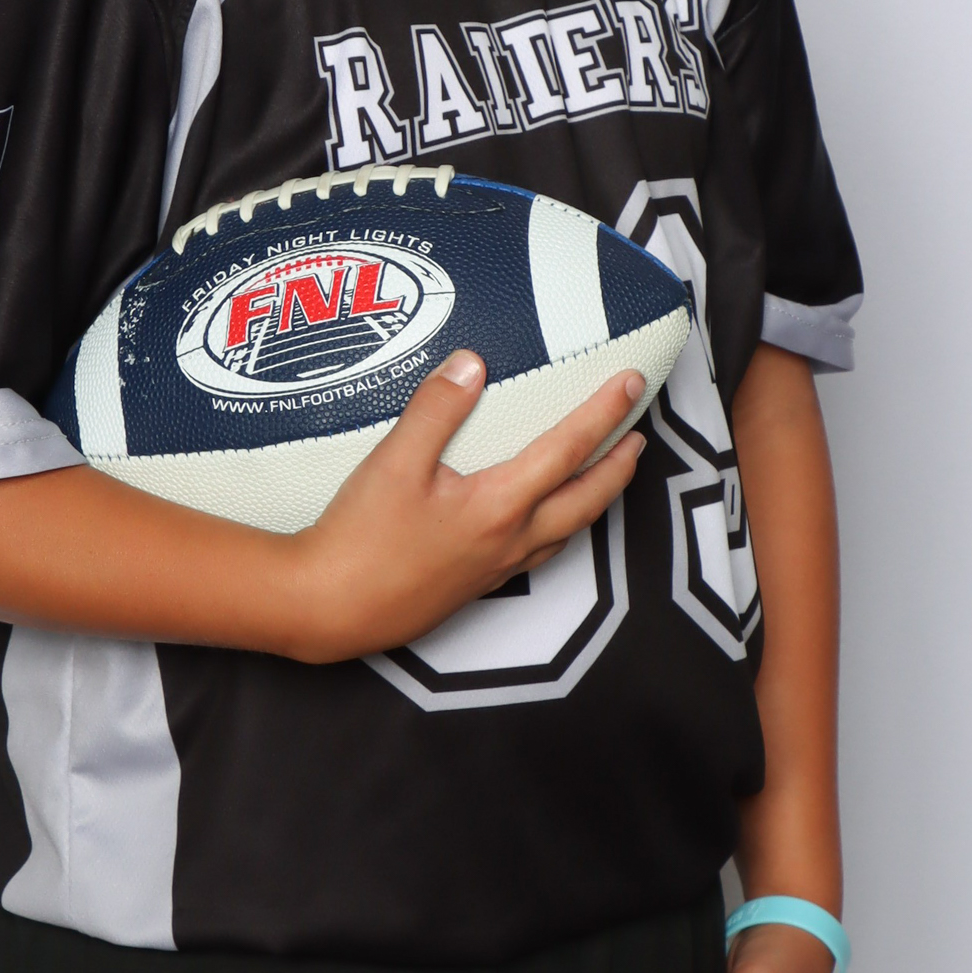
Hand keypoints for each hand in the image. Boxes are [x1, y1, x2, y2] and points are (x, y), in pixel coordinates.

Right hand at [278, 352, 646, 662]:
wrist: (330, 608)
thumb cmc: (360, 538)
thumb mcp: (393, 461)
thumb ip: (435, 409)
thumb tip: (472, 364)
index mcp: (499, 505)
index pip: (568, 449)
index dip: (603, 412)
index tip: (629, 382)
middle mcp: (511, 540)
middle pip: (587, 498)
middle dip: (620, 464)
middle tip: (641, 434)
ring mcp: (497, 568)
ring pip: (569, 530)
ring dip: (598, 497)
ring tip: (610, 474)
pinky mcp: (478, 586)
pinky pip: (542, 553)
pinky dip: (563, 528)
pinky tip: (547, 522)